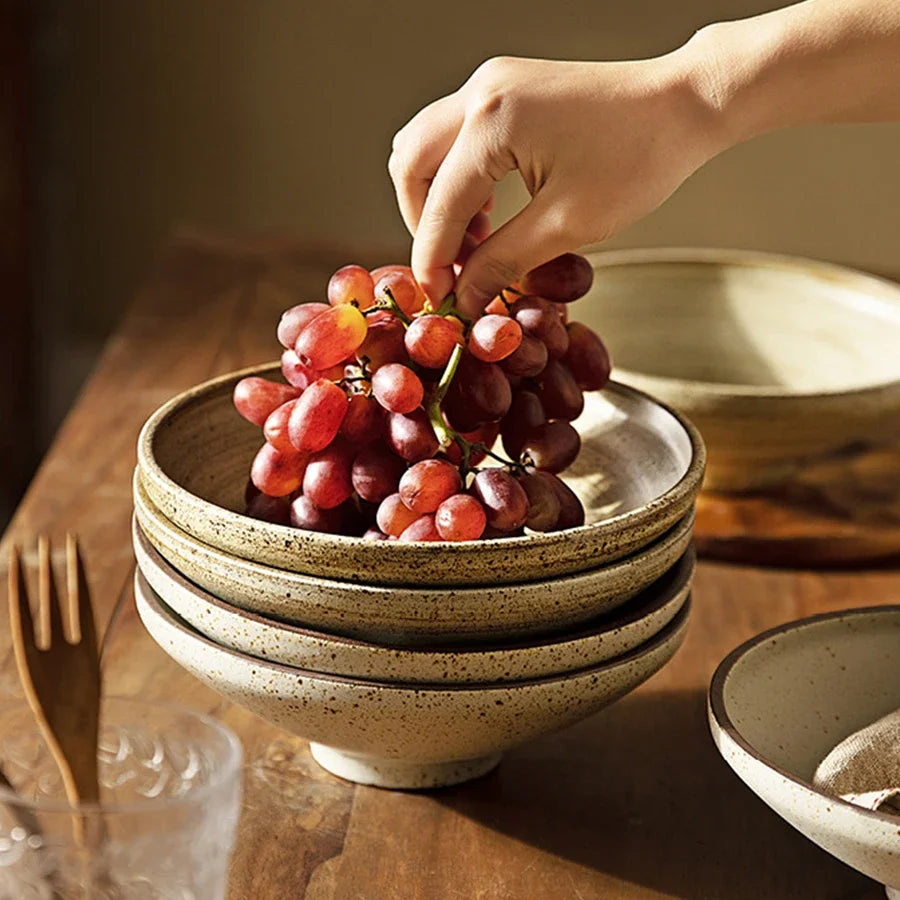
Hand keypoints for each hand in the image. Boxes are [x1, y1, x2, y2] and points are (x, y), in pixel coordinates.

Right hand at [389, 54, 721, 315]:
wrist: (683, 106)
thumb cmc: (639, 157)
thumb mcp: (567, 224)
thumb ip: (504, 262)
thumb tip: (464, 296)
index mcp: (493, 122)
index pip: (439, 206)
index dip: (433, 261)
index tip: (442, 299)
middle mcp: (481, 92)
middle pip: (409, 165)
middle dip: (422, 224)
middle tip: (451, 267)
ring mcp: (491, 84)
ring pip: (424, 146)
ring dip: (436, 199)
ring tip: (474, 244)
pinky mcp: (505, 88)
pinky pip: (453, 135)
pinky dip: (456, 177)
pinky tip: (487, 212)